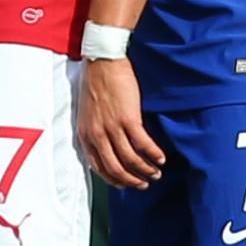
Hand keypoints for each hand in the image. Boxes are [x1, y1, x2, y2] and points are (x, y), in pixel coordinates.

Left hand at [77, 59, 164, 188]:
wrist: (102, 61)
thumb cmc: (95, 83)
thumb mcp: (87, 112)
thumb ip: (94, 130)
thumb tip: (106, 146)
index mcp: (85, 134)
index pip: (98, 167)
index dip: (114, 179)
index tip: (125, 183)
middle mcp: (96, 134)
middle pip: (115, 168)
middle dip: (131, 180)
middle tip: (144, 183)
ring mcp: (112, 128)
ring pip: (130, 160)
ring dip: (145, 170)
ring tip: (156, 173)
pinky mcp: (128, 119)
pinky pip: (143, 144)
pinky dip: (153, 154)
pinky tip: (161, 158)